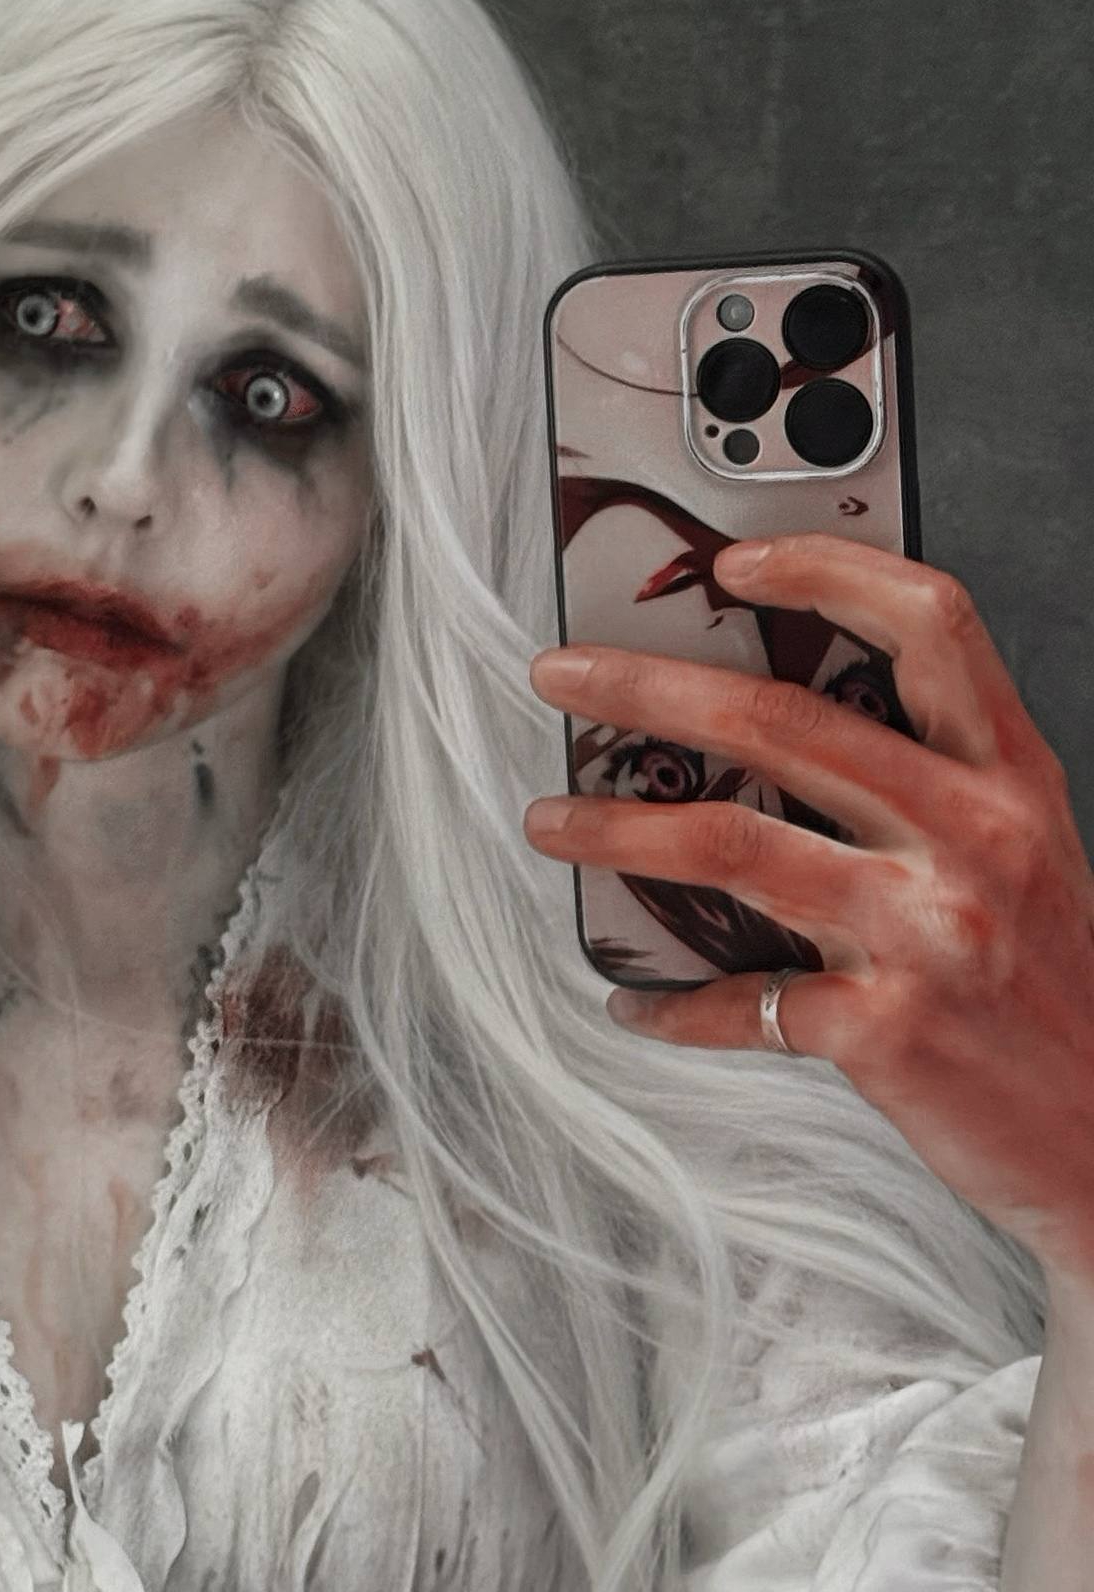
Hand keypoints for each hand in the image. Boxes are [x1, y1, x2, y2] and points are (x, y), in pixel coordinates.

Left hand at [522, 533, 1093, 1285]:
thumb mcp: (1018, 860)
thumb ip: (922, 790)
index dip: (827, 570)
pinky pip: (740, 1002)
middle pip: (780, 721)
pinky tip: (633, 1000)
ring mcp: (928, 930)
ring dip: (614, 827)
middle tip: (560, 674)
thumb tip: (755, 739)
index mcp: (1012, 778)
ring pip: (731, 842)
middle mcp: (974, 836)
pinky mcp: (887, 1029)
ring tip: (548, 820)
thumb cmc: (1048, 994)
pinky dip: (670, 1003)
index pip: (930, 623)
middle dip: (646, 685)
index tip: (731, 562)